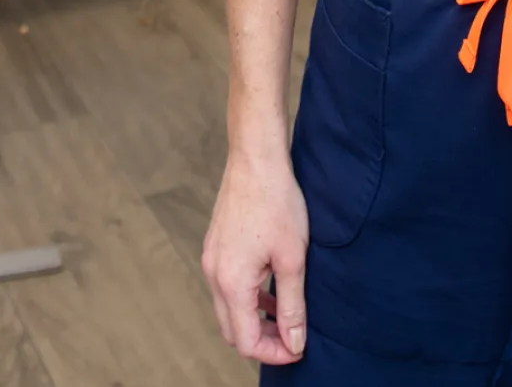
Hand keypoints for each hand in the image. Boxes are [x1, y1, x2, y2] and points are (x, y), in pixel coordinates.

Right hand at [201, 146, 309, 365]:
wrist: (256, 159)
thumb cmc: (277, 203)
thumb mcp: (292, 258)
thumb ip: (291, 305)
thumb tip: (294, 342)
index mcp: (231, 284)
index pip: (246, 341)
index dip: (273, 352)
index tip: (299, 349)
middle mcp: (214, 276)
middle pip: (233, 329)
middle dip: (262, 341)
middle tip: (293, 338)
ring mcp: (211, 260)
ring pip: (229, 308)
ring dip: (255, 319)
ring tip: (286, 316)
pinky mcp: (216, 247)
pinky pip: (228, 286)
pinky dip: (248, 297)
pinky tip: (271, 288)